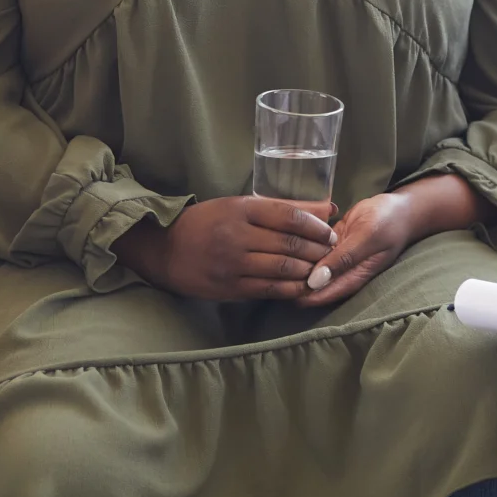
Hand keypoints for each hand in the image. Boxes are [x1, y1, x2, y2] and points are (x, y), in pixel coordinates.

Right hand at [115, 197, 337, 301]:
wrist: (165, 249)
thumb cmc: (206, 223)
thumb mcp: (239, 206)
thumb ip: (282, 208)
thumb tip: (327, 208)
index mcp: (240, 209)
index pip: (289, 216)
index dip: (315, 226)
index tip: (330, 233)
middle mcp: (237, 234)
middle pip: (289, 243)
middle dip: (316, 250)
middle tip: (331, 254)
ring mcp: (233, 263)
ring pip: (283, 268)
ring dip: (308, 271)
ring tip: (320, 270)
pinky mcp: (230, 287)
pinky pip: (269, 289)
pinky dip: (291, 289)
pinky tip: (301, 287)